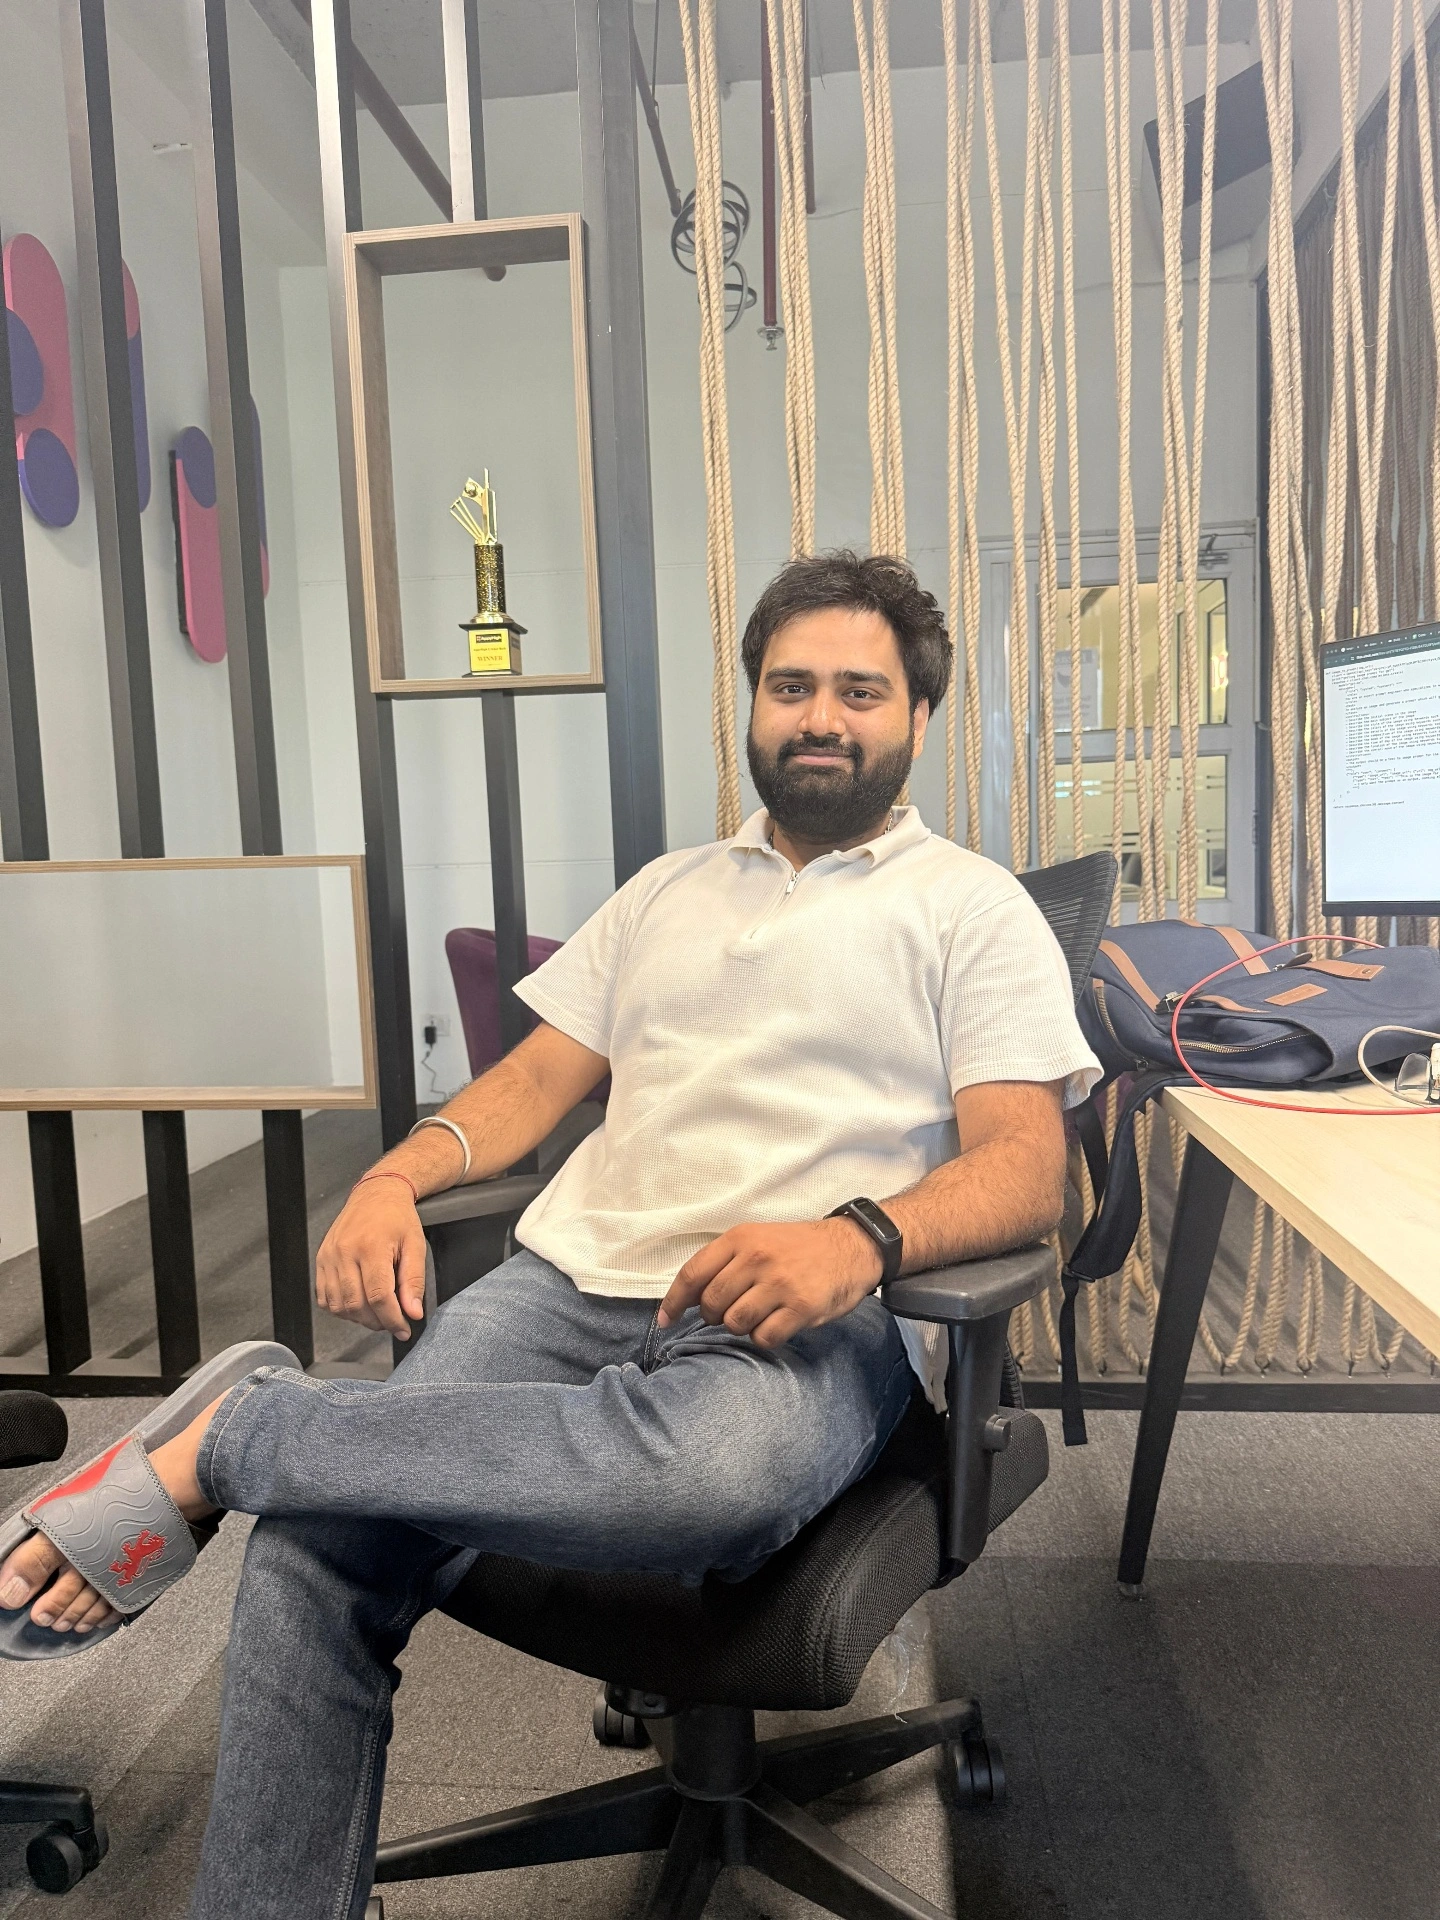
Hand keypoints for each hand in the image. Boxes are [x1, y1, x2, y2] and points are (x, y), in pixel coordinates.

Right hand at [315, 1176, 426, 1339]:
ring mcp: (329, 1257)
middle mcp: (345, 1252)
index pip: (378, 1297)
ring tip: (377, 1313)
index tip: (404, 1329)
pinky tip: (358, 1303)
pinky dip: (340, 1308)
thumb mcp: (416, 1246)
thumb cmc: (397, 1217)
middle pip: (357, 1305)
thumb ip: (414, 1281)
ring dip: (359, 1318)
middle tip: (394, 1322)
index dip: (392, 1320)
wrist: (376, 1194)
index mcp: (371, 1247)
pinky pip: (324, 1297)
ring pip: (338, 1305)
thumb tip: (412, 1312)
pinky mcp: (321, 1259)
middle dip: (377, 1322)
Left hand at [657, 1218, 884, 1348]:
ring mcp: (780, 1283)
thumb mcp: (758, 1239)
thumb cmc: (799, 1247)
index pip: (693, 1274)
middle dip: (715, 1316)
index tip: (666, 1319)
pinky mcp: (801, 1307)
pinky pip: (763, 1337)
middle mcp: (757, 1258)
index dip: (674, 1301)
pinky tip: (777, 1323)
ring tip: (760, 1314)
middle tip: (734, 1310)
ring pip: (735, 1323)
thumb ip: (725, 1263)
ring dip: (742, 1326)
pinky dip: (764, 1337)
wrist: (852, 1247)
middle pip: (712, 1304)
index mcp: (741, 1238)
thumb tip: (690, 1299)